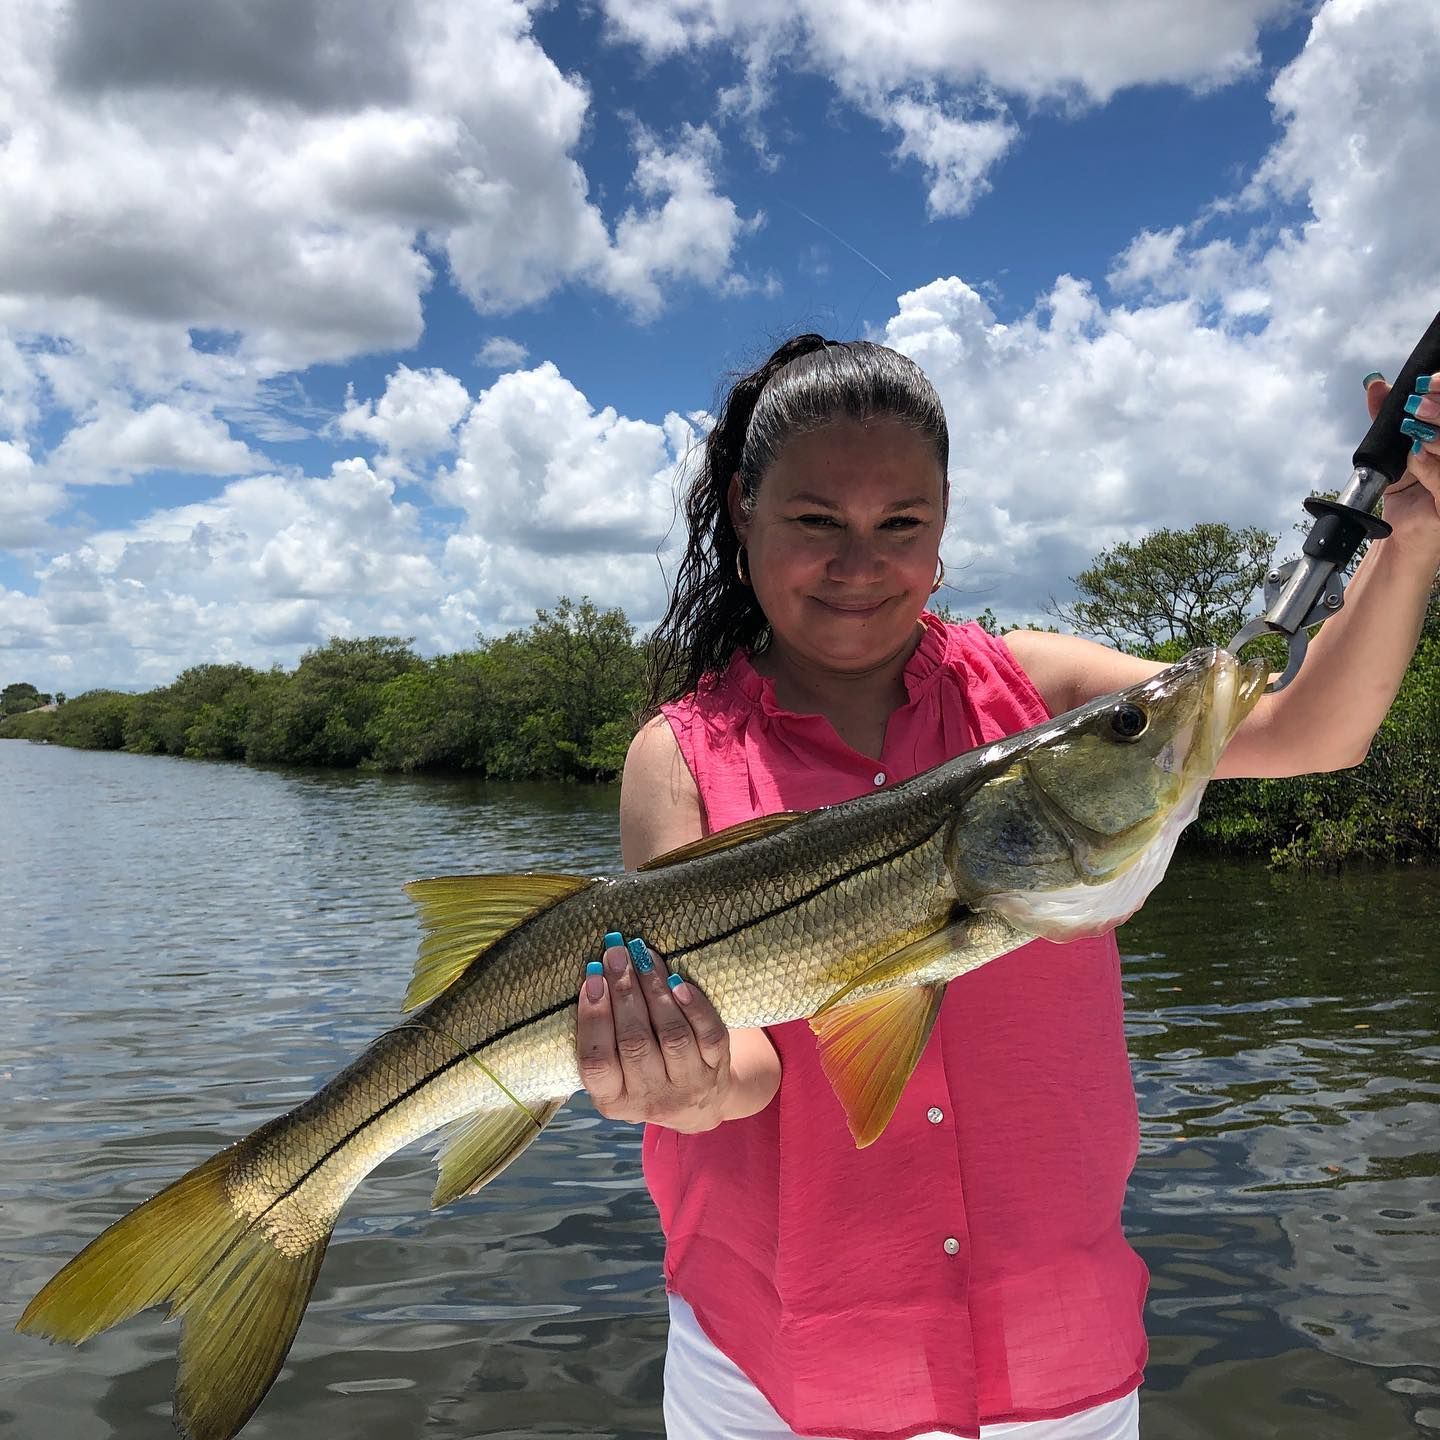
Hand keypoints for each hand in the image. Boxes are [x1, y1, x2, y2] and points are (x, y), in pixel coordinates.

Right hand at [576, 935, 733, 1131]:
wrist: (698, 1103)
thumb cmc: (642, 1073)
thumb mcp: (614, 1072)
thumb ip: (601, 1036)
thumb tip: (595, 974)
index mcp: (612, 1100)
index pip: (597, 1062)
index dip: (593, 1018)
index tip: (592, 977)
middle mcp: (650, 1099)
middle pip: (635, 1043)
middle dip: (623, 992)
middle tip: (616, 953)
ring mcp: (687, 1087)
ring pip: (672, 1036)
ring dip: (655, 991)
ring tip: (644, 958)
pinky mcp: (716, 1070)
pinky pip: (709, 1036)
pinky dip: (694, 1007)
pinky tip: (678, 982)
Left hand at [1365, 370, 1439, 547]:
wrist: (1400, 536)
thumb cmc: (1407, 492)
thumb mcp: (1395, 450)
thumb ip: (1389, 418)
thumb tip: (1375, 385)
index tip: (1426, 381)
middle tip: (1419, 400)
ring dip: (1437, 433)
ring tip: (1415, 424)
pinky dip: (1430, 465)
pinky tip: (1416, 455)